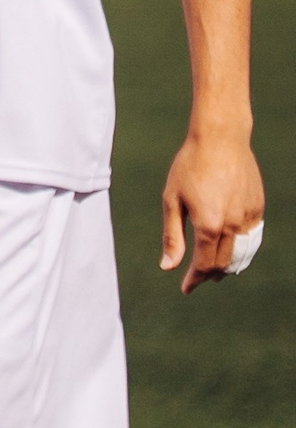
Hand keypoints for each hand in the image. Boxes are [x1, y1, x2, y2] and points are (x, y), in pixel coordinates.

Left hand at [161, 127, 265, 292]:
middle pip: (224, 263)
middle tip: (198, 279)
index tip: (185, 288)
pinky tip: (232, 250)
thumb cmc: (189, 167)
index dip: (194, 280)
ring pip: (242, 255)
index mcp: (209, 225)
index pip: (204, 265)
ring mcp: (249, 217)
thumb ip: (172, 236)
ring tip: (215, 272)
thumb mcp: (172, 200)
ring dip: (229, 266)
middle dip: (210, 275)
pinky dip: (242, 250)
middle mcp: (233, 225)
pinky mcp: (258, 208)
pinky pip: (252, 238)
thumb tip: (168, 267)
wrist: (220, 140)